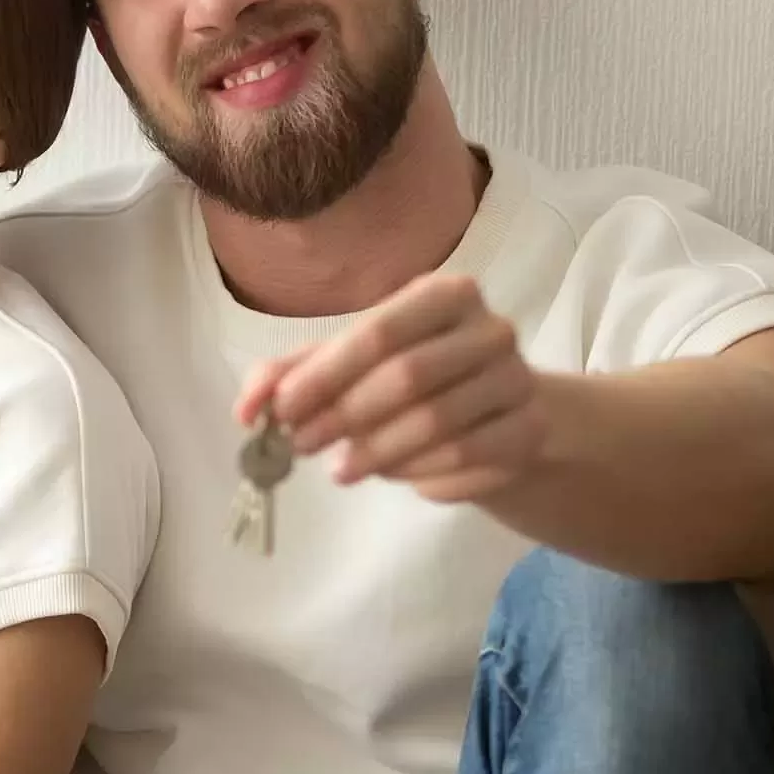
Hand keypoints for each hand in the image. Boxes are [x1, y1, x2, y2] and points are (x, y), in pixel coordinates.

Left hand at [240, 274, 548, 503]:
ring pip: (438, 424)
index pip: (377, 332)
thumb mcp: (352, 367)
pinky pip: (468, 459)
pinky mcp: (530, 430)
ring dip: (379, 452)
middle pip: (408, 376)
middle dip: (345, 416)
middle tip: (303, 446)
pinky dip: (421, 474)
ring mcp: (518, 380)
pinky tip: (396, 477)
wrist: (503, 417)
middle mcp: (490, 329)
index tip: (281, 411)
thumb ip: (294, 378)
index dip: (324, 374)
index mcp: (445, 295)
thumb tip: (244, 410)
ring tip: (342, 469)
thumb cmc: (417, 382)